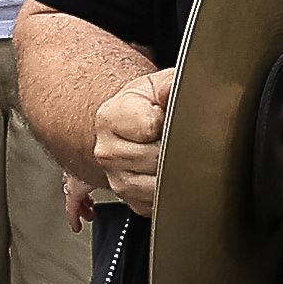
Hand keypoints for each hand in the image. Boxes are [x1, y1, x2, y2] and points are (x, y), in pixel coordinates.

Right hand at [85, 64, 174, 217]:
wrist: (132, 125)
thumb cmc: (146, 105)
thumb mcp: (155, 84)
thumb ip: (169, 83)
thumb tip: (174, 88)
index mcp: (109, 119)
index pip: (150, 127)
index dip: (168, 119)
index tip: (167, 114)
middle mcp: (106, 152)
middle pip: (158, 158)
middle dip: (176, 146)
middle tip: (176, 135)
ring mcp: (116, 179)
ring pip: (160, 183)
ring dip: (175, 169)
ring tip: (173, 152)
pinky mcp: (131, 199)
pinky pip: (161, 200)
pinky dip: (171, 187)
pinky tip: (168, 169)